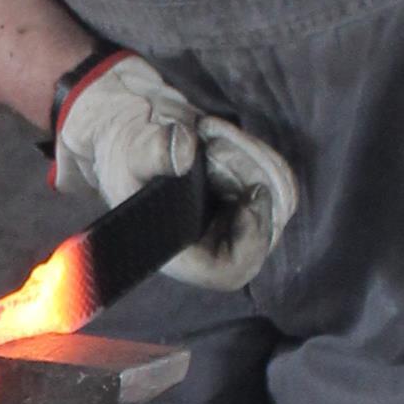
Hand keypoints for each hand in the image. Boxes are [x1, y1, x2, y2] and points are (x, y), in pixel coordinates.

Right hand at [53, 53, 300, 291]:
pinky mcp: (250, 194)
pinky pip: (278, 177)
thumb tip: (185, 151)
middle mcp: (213, 242)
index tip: (250, 195)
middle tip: (214, 145)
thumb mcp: (131, 153)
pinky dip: (256, 149)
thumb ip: (153, 153)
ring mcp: (236, 220)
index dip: (251, 240)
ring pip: (277, 200)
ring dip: (251, 158)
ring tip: (209, 135)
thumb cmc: (126, 155)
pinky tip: (218, 134)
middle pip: (264, 229)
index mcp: (181, 251)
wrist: (137, 134)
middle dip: (247, 177)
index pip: (232, 269)